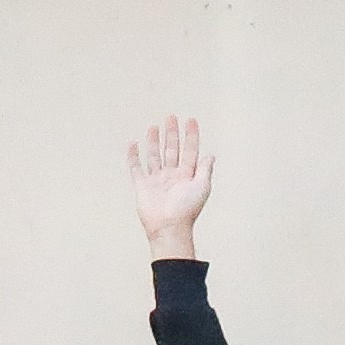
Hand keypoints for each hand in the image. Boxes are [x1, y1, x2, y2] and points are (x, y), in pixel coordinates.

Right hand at [129, 116, 212, 258]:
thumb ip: (205, 170)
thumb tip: (211, 155)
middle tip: (171, 117)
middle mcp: (171, 176)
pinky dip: (133, 156)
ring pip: (155, 156)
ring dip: (154, 141)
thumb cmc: (187, 210)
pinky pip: (136, 168)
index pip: (189, 151)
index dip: (191, 136)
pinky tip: (133, 144)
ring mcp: (156, 181)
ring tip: (154, 127)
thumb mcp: (202, 187)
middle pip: (171, 150)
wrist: (169, 227)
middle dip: (172, 133)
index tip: (191, 121)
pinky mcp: (143, 186)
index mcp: (186, 176)